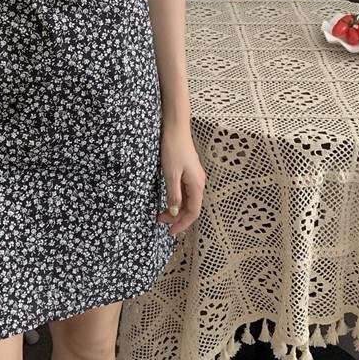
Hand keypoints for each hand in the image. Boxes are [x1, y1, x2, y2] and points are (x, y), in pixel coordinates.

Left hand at [158, 119, 205, 235]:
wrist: (176, 128)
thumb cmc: (173, 148)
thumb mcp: (171, 174)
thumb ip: (173, 195)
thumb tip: (175, 213)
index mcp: (197, 185)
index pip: (193, 213)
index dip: (182, 224)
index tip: (169, 232)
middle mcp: (198, 183)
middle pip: (190, 208)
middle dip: (176, 218)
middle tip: (160, 221)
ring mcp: (193, 178)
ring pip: (187, 201)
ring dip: (175, 210)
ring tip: (161, 213)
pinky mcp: (188, 173)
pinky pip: (184, 192)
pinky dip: (176, 200)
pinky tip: (167, 201)